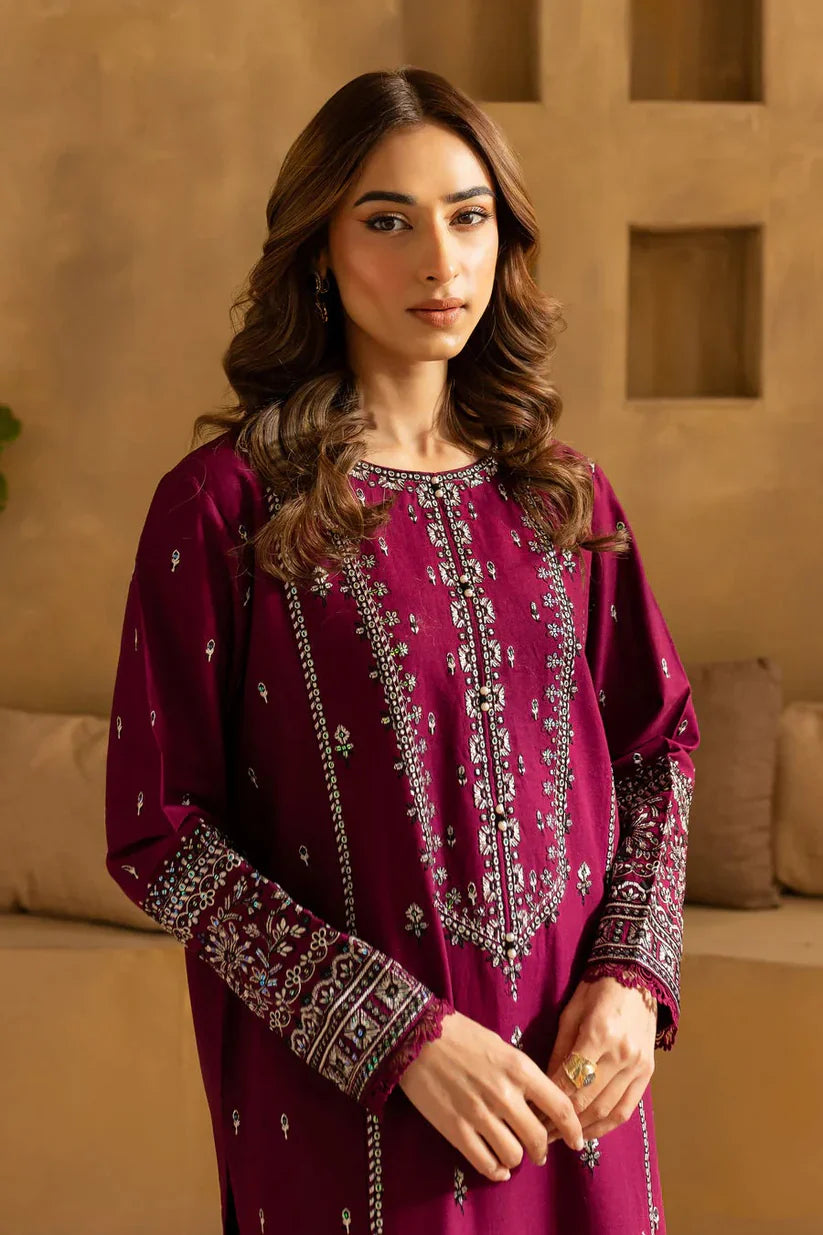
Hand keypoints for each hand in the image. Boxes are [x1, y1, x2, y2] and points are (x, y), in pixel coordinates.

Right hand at [398, 1008, 585, 1181]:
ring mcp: (479, 1114)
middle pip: (538, 1138)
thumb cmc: (462, 1036)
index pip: (560, 1106)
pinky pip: (485, 1163)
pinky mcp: (456, 1129)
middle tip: (539, 1152)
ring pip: (514, 1154)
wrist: (417, 1036)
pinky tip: (497, 1167)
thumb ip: (523, 1077)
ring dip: (517, 1158)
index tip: (578, 1140)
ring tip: (512, 1154)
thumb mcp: (502, 1048)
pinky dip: (496, 1170)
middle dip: (542, 1150)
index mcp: (519, 1068)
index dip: (573, 1129)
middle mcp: (504, 1094)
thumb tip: (539, 1107)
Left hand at [540, 975, 656, 1141]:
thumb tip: (545, 1086)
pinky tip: (589, 1132)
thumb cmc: (597, 989)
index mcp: (598, 1034)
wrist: (637, 976)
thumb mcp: (571, 1013)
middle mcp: (621, 1054)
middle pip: (587, 1101)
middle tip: (541, 1133)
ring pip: (607, 1111)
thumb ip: (560, 1051)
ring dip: (583, 1129)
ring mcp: (638, 1066)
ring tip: (561, 1137)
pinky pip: (626, 1109)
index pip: (569, 1081)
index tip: (532, 1115)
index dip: (549, 1103)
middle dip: (562, 1122)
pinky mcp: (648, 1073)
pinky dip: (607, 1126)